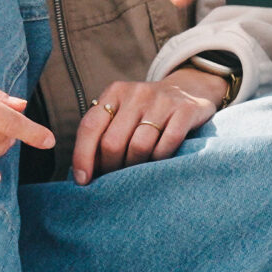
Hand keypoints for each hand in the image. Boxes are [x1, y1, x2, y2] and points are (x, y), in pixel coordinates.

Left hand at [69, 71, 224, 184]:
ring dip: (135, 168)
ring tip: (137, 174)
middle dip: (111, 167)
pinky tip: (158, 164)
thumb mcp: (122, 112)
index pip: (90, 126)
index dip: (82, 156)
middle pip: (113, 141)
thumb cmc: (146, 112)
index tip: (83, 181)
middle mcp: (137, 93)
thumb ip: (102, 134)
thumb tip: (81, 173)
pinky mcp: (186, 110)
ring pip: (139, 146)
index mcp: (115, 92)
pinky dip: (160, 160)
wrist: (190, 90)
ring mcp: (162, 101)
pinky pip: (167, 144)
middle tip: (116, 179)